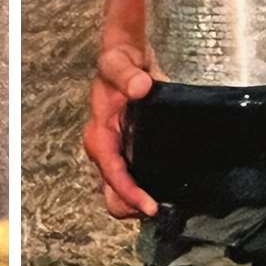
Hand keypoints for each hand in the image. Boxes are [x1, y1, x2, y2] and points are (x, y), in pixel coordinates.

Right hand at [82, 41, 158, 217]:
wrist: (125, 57)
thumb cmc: (117, 61)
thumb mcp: (119, 63)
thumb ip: (129, 75)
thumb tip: (140, 87)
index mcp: (99, 133)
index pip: (112, 172)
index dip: (129, 192)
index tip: (149, 205)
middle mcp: (105, 148)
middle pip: (111, 194)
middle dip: (131, 206)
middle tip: (158, 208)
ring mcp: (116, 153)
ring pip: (121, 193)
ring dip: (138, 202)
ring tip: (165, 202)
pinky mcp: (128, 152)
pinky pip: (133, 180)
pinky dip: (145, 190)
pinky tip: (166, 187)